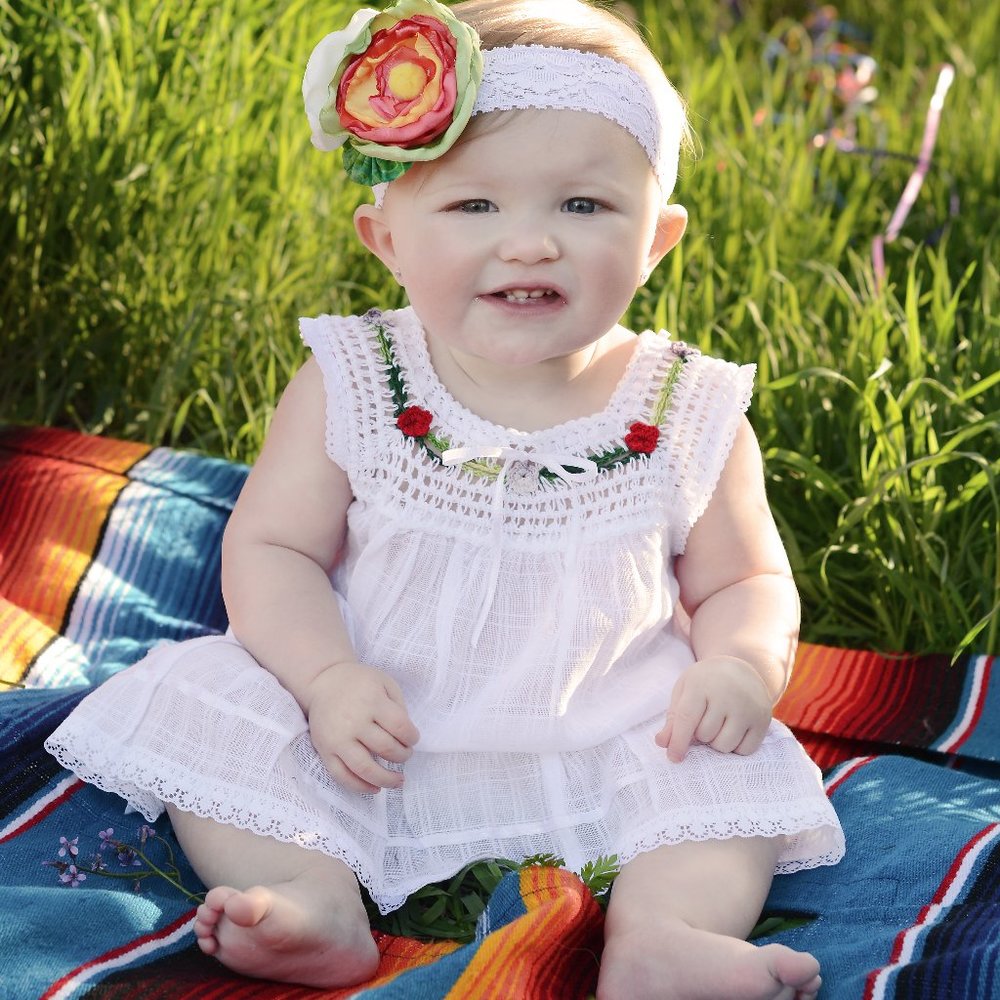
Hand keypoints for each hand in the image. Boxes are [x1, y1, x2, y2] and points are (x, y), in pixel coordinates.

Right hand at [305, 662, 419, 793]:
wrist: (323, 681)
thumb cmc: (360, 682)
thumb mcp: (385, 682)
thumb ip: (398, 706)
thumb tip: (406, 736)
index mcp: (372, 701)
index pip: (400, 727)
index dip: (412, 737)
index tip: (413, 739)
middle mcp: (354, 721)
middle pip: (386, 748)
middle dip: (402, 756)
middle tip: (406, 755)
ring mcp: (338, 739)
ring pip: (364, 768)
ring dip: (386, 779)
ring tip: (398, 781)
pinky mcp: (325, 750)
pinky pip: (342, 776)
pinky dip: (360, 787)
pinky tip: (375, 788)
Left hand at [655, 656, 772, 762]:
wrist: (740, 668)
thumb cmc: (706, 682)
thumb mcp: (685, 691)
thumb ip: (673, 718)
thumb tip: (662, 743)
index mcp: (701, 684)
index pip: (687, 718)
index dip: (678, 741)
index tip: (673, 758)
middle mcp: (727, 695)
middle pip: (706, 735)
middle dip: (700, 735)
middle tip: (705, 720)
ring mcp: (748, 707)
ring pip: (725, 745)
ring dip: (716, 743)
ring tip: (718, 726)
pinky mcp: (763, 720)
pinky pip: (745, 750)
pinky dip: (736, 747)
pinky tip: (734, 731)